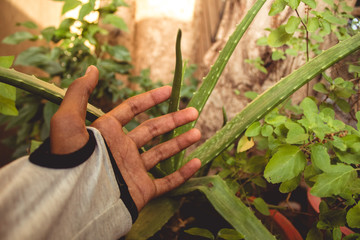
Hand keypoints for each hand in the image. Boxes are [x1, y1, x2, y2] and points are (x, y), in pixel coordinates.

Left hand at [50, 66, 200, 210]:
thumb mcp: (68, 120)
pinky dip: (183, 174)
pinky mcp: (142, 190)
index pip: (133, 109)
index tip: (170, 90)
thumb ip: (79, 93)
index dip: (151, 98)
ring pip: (162, 153)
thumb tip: (92, 68)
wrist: (74, 200)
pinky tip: (197, 162)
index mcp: (108, 132)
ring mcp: (133, 169)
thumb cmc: (69, 160)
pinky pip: (167, 181)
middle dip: (174, 120)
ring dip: (181, 142)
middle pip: (153, 129)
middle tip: (194, 112)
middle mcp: (122, 148)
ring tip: (198, 133)